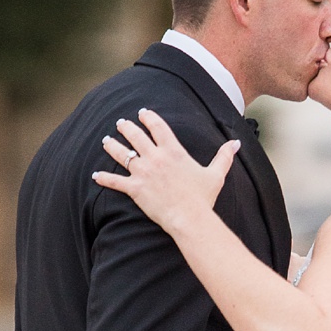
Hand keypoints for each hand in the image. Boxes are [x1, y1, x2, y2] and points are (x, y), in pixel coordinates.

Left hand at [93, 108, 239, 236]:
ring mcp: (143, 173)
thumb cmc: (203, 197)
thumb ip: (223, 156)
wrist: (190, 217)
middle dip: (126, 127)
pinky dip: (104, 178)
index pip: (158, 127)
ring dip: (112, 146)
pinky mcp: (135, 189)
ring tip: (106, 140)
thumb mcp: (216, 174)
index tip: (143, 113)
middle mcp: (155, 157)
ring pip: (122, 154)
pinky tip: (95, 175)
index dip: (149, 117)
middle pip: (136, 136)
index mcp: (173, 150)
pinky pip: (115, 181)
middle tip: (120, 123)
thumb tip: (235, 143)